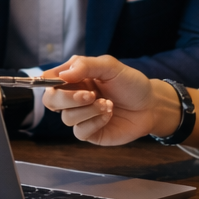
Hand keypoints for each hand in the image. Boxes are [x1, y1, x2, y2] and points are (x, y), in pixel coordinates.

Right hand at [40, 55, 175, 144]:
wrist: (150, 105)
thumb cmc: (130, 84)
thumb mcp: (110, 66)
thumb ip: (86, 65)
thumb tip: (63, 75)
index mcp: (74, 78)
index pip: (49, 80)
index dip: (48, 82)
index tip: (60, 80)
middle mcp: (74, 97)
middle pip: (51, 101)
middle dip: (68, 99)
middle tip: (90, 94)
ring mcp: (81, 116)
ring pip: (67, 118)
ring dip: (88, 110)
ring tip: (108, 104)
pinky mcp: (90, 132)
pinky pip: (80, 131)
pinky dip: (95, 122)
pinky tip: (108, 115)